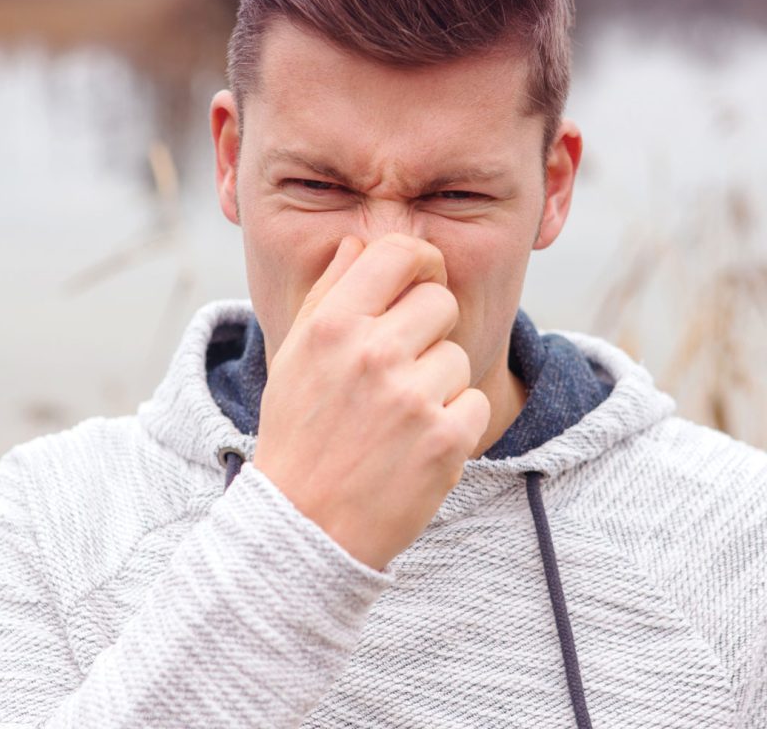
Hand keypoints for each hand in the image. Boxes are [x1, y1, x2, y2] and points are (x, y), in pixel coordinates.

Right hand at [253, 233, 490, 569]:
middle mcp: (373, 353)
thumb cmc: (299, 434)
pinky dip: (454, 423)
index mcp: (334, 325)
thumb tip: (359, 243)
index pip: (399, 252)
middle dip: (429, 329)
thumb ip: (329, 293)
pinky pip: (474, 403)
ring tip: (400, 418)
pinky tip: (417, 445)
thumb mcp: (296, 357)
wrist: (304, 526)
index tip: (421, 281)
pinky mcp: (446, 441)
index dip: (420, 261)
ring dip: (438, 383)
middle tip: (402, 366)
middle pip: (441, 302)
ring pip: (458, 357)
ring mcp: (412, 398)